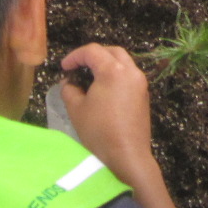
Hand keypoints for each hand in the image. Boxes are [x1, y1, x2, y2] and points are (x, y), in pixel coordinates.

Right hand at [60, 44, 160, 188]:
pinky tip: (104, 88)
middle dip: (93, 55)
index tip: (64, 68)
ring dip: (106, 63)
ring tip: (90, 76)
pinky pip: (129, 74)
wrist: (127, 155)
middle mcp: (130, 71)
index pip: (92, 51)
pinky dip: (116, 74)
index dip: (75, 56)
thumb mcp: (77, 109)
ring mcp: (140, 82)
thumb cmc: (99, 131)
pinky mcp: (144, 94)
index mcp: (113, 71)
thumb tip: (69, 82)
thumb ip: (69, 90)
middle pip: (111, 51)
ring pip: (123, 61)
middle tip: (78, 67)